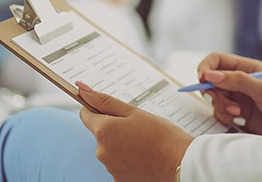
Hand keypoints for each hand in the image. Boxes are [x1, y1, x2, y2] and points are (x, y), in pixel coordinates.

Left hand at [77, 81, 193, 181]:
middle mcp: (101, 151)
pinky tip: (145, 157)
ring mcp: (110, 168)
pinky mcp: (120, 180)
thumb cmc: (161, 134)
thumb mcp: (134, 111)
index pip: (86, 114)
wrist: (180, 162)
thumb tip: (82, 89)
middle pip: (101, 133)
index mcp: (103, 131)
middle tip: (139, 127)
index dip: (97, 108)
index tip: (109, 108)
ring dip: (123, 144)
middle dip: (115, 128)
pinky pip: (119, 163)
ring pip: (111, 149)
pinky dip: (129, 159)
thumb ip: (106, 101)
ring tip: (145, 143)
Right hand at [197, 53, 261, 135]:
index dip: (206, 67)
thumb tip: (210, 75)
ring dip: (222, 107)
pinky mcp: (237, 114)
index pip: (217, 60)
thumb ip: (237, 81)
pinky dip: (226, 117)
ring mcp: (237, 97)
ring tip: (240, 114)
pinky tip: (242, 121)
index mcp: (246, 67)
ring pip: (214, 99)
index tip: (201, 79)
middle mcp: (239, 81)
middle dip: (213, 92)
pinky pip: (220, 113)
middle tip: (224, 101)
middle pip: (211, 81)